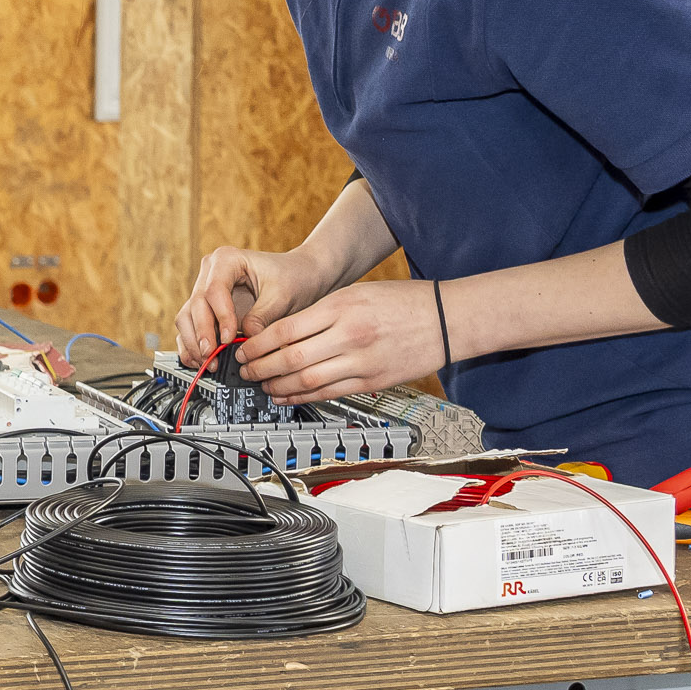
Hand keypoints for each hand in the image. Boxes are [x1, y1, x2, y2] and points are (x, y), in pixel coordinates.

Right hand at [176, 245, 338, 367]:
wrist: (300, 276)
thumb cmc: (293, 277)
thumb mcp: (282, 295)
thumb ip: (262, 317)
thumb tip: (245, 342)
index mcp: (226, 260)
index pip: (213, 290)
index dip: (220, 317)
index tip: (230, 338)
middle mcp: (210, 273)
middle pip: (195, 305)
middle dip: (202, 335)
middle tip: (212, 357)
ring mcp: (205, 292)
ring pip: (186, 318)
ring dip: (194, 343)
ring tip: (207, 363)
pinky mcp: (207, 311)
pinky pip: (191, 329)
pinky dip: (193, 346)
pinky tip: (201, 362)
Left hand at [234, 278, 446, 403]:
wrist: (447, 318)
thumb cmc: (403, 301)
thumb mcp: (355, 293)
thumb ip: (320, 312)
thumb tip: (282, 330)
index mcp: (341, 308)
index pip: (286, 330)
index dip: (258, 345)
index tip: (243, 349)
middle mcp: (349, 336)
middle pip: (291, 359)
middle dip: (260, 368)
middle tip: (244, 371)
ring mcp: (361, 363)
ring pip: (306, 381)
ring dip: (277, 386)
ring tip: (261, 385)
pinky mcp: (371, 382)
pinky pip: (328, 393)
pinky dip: (302, 396)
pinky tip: (286, 395)